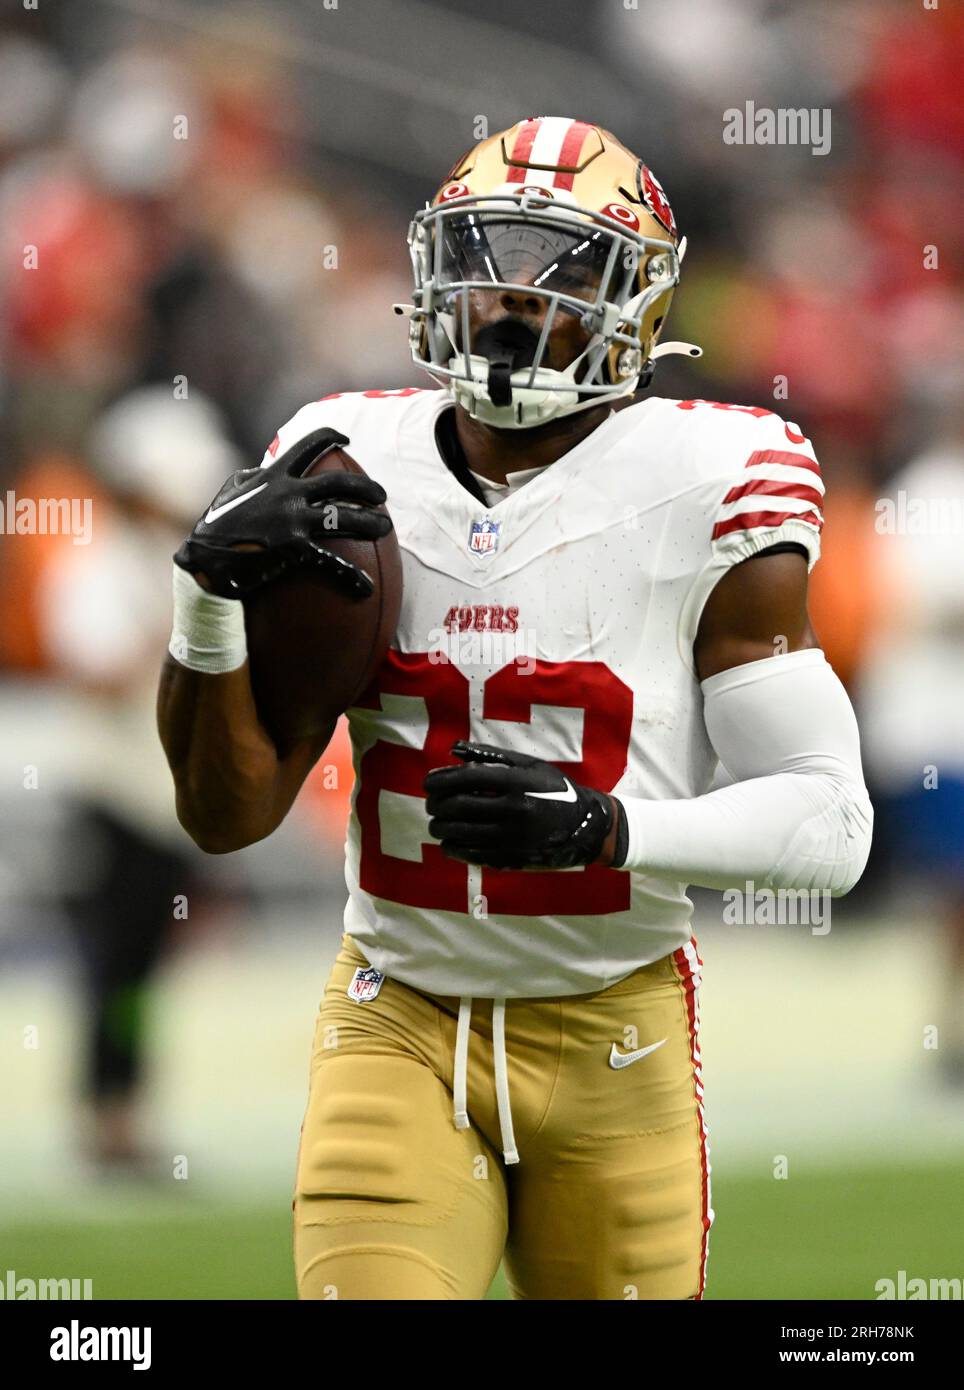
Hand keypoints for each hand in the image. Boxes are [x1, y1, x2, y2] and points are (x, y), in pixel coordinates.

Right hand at [174, 427, 392, 599]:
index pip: (308, 445)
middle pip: (340, 483)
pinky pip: (332, 563)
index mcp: (274, 475)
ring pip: (345, 518)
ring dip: (371, 524)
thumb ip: (250, 478)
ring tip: (385, 529)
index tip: (346, 441)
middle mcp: (288, 493)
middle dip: (366, 488)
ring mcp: (293, 520)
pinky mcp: (295, 550)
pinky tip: (365, 588)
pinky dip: (352, 576)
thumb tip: (259, 469)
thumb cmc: (213, 526)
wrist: (203, 559)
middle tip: (381, 496)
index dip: (331, 438)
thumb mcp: (229, 492)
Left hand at [424, 740, 617, 870]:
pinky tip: (449, 841)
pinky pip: (470, 854)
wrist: (584, 827)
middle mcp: (513, 810)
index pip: (465, 779)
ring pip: (459, 832)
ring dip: (440, 826)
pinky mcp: (511, 859)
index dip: (440, 780)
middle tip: (431, 803)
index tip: (428, 782)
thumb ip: (492, 755)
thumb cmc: (553, 790)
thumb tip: (453, 750)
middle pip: (457, 806)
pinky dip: (452, 847)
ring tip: (438, 821)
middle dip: (435, 804)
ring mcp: (511, 837)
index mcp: (517, 782)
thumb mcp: (529, 764)